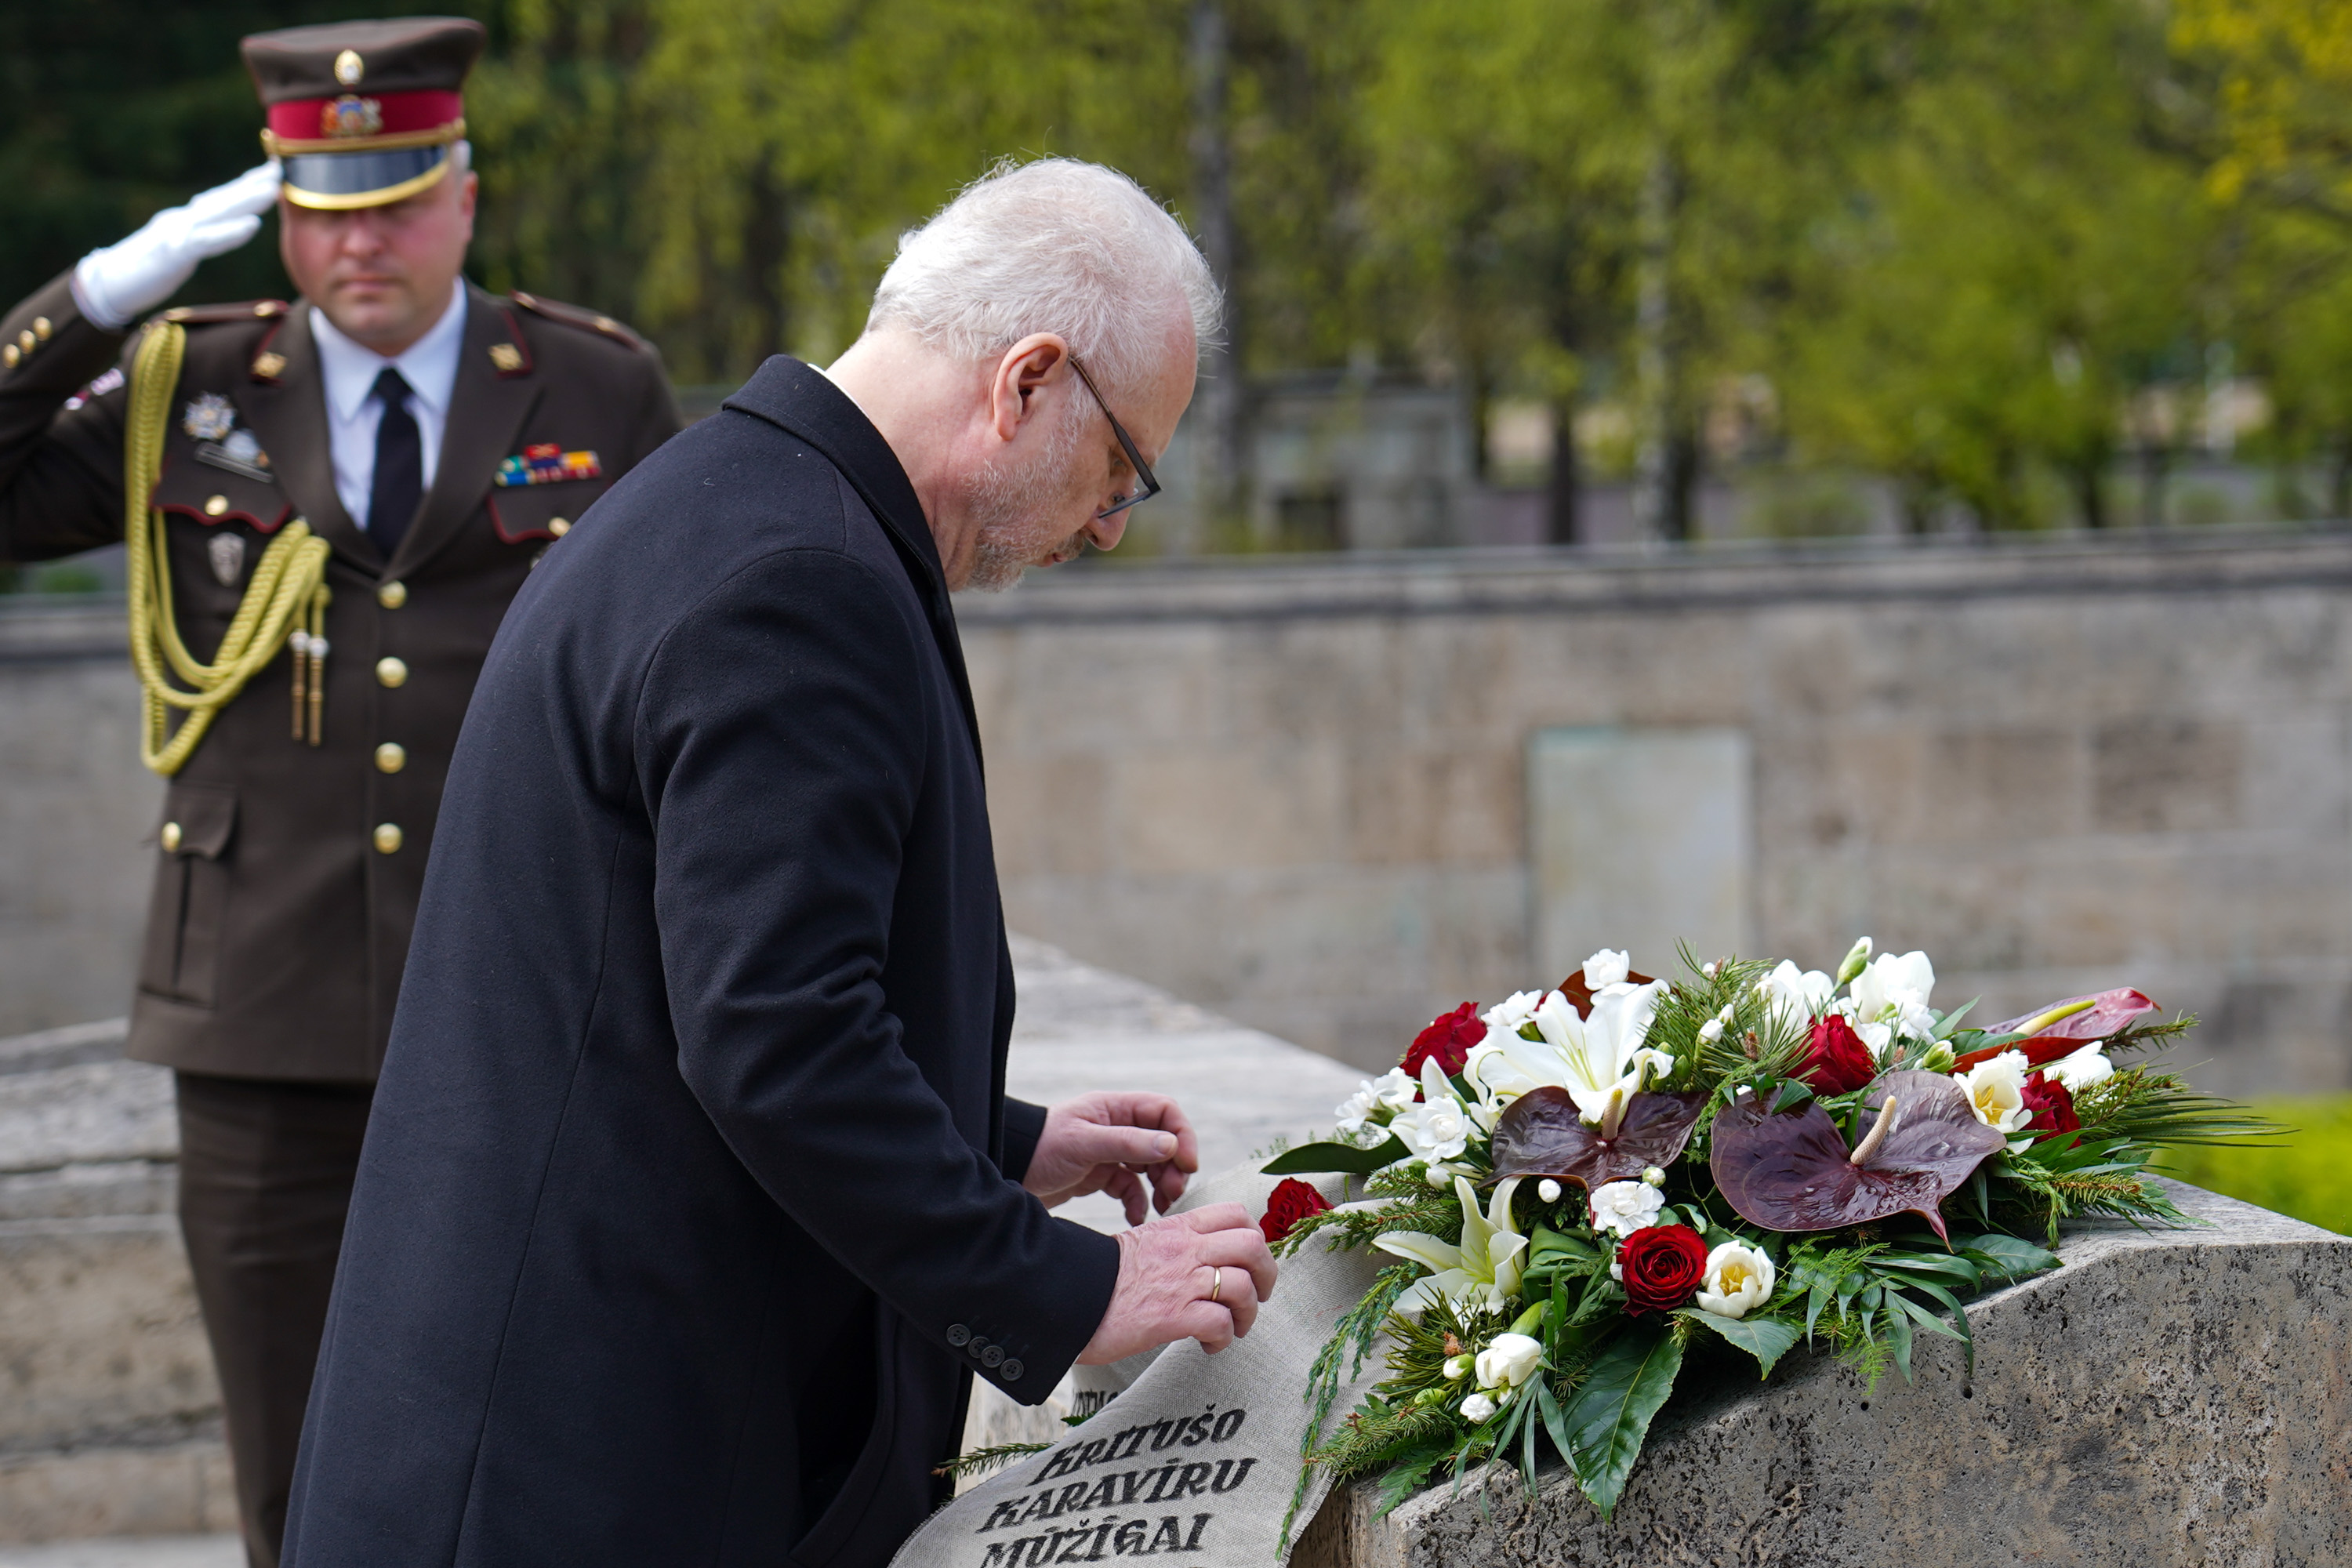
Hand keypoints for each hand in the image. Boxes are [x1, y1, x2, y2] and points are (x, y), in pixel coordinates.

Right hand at [73, 162, 282, 328]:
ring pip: (218, 213)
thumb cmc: (147, 269)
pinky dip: (230, 232)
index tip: (272, 169)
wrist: (111, 283)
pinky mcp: (174, 253)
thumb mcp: (179, 248)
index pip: (221, 198)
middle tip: (279, 169)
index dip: (246, 183)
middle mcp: (183, 220)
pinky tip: (252, 225)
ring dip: (247, 200)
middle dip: (252, 183)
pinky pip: (207, 240)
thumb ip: (199, 236)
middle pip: (223, 198)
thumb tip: (220, 228)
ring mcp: (177, 233)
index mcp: (187, 220)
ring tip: (272, 190)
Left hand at [1021, 1091, 1198, 1224]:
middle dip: (1173, 1168)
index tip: (1187, 1165)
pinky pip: (1130, 1189)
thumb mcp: (1085, 1144)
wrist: (1009, 1169)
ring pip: (1150, 1168)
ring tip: (1162, 1208)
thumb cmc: (1042, 1148)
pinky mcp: (1100, 1176)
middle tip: (1174, 1193)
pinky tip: (1135, 1217)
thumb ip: (1128, 1144)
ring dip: (1161, 1187)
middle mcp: (1116, 1128)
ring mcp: (1109, 1153)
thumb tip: (1171, 1145)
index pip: (1164, 1113)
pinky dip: (1137, 1203)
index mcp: (1114, 1109)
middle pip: (1163, 1143)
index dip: (1182, 1136)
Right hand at [1076, 1204, 1277, 1363]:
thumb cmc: (1103, 1278)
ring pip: (1243, 1287)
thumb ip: (1177, 1244)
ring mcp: (1180, 1282)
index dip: (1254, 1237)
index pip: (1236, 1214)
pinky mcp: (1172, 1316)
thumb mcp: (1144, 1243)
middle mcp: (1185, 1249)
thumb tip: (1206, 1260)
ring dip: (1248, 1313)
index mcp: (1178, 1228)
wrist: (1066, 1297)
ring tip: (1234, 1328)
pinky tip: (1209, 1345)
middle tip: (1257, 1296)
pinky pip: (1221, 1323)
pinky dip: (1225, 1338)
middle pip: (1252, 1245)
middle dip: (1266, 1274)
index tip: (1249, 1262)